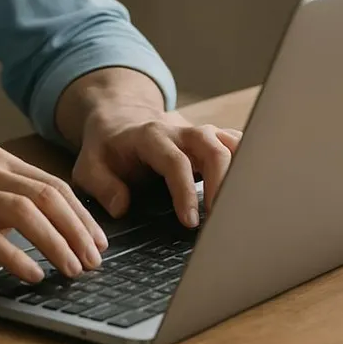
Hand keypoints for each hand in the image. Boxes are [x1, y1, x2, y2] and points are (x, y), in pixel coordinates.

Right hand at [0, 143, 107, 282]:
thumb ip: (1, 195)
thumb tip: (44, 220)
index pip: (51, 183)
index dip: (81, 214)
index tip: (98, 240)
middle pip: (46, 195)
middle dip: (78, 230)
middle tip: (94, 259)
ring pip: (25, 212)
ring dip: (56, 243)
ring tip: (72, 269)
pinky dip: (17, 257)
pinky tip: (32, 274)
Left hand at [72, 100, 241, 227]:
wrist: (118, 121)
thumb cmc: (106, 150)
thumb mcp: (88, 167)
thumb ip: (101, 185)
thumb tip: (121, 207)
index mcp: (150, 137)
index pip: (174, 162)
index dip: (185, 191)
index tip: (191, 222)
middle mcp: (180, 132)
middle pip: (212, 147)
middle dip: (223, 182)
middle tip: (224, 219)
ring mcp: (200, 133)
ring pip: (231, 143)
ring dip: (242, 172)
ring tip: (244, 209)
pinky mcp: (212, 140)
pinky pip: (239, 145)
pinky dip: (250, 164)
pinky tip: (253, 193)